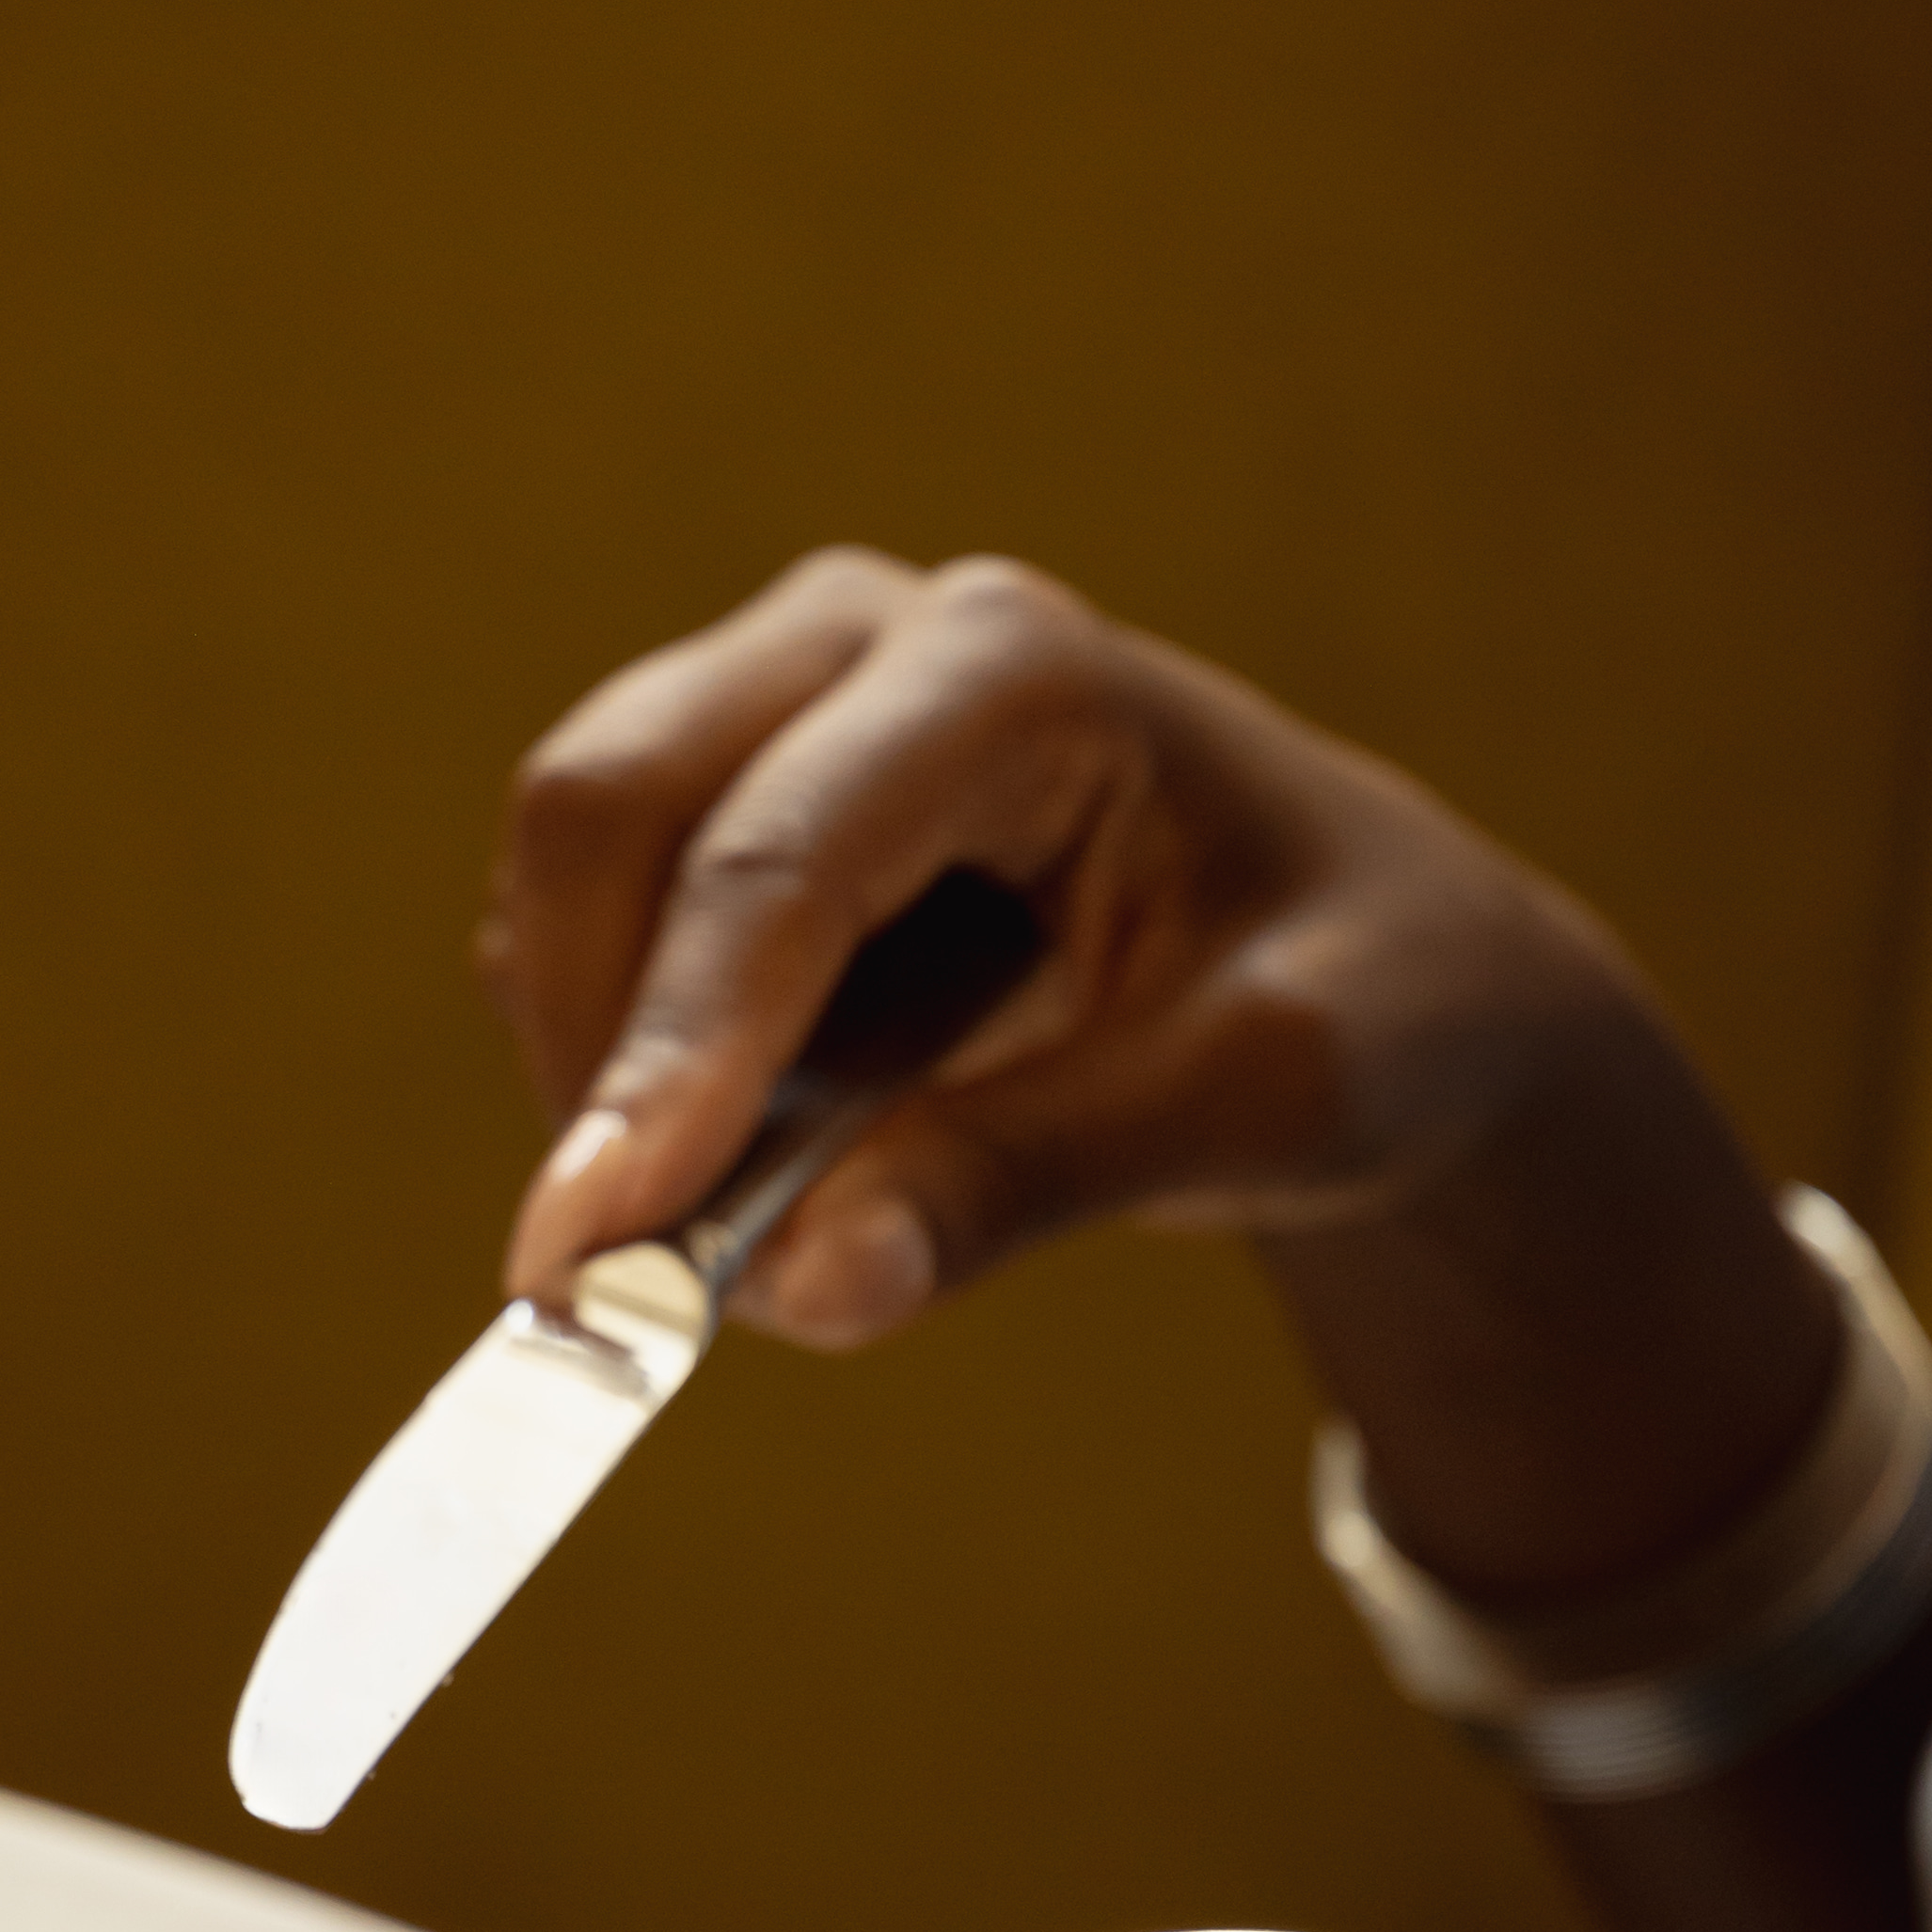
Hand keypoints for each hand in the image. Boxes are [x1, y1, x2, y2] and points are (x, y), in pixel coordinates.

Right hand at [477, 542, 1832, 1603]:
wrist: (1373, 968)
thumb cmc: (1352, 1002)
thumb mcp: (1261, 1101)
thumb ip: (1032, 1180)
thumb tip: (801, 1285)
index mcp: (1013, 668)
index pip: (777, 857)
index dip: (668, 1056)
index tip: (592, 1251)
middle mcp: (861, 641)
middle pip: (604, 813)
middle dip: (593, 1060)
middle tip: (621, 1290)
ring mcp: (769, 705)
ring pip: (558, 887)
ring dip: (606, 1084)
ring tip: (765, 1229)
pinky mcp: (713, 804)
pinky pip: (574, 950)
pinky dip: (622, 1081)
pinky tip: (768, 1156)